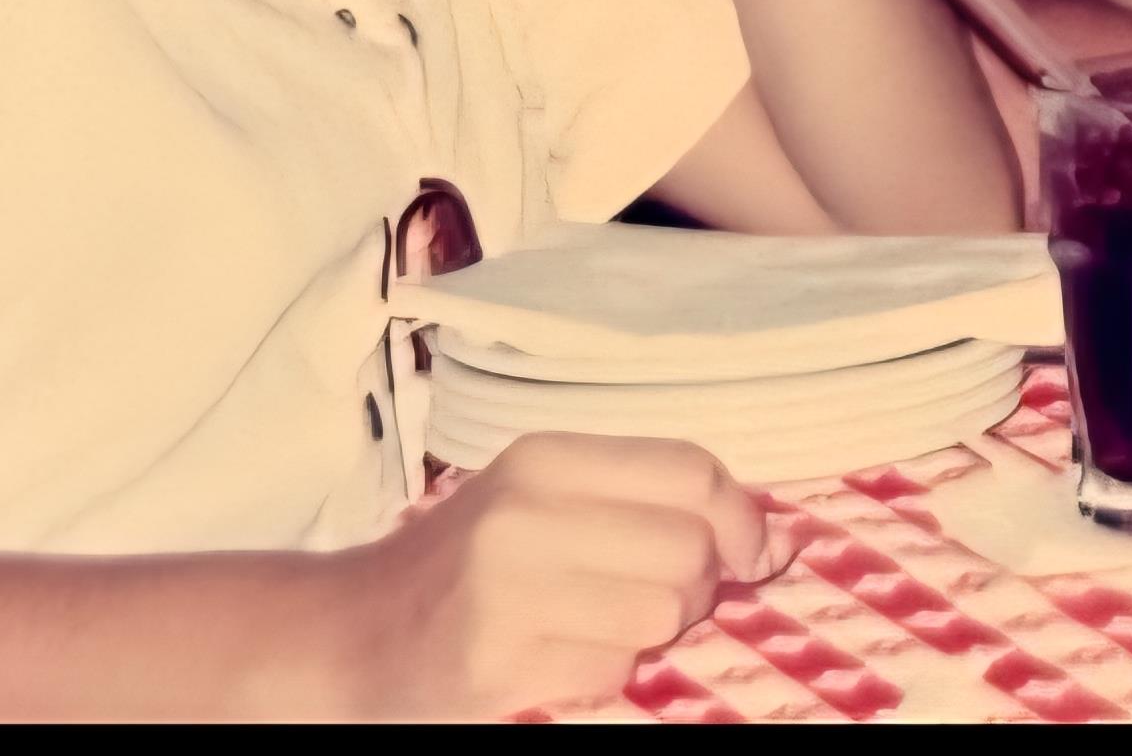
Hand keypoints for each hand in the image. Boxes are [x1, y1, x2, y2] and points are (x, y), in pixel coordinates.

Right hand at [318, 432, 786, 717]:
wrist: (349, 635)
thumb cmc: (468, 567)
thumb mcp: (547, 503)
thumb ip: (656, 506)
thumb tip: (782, 542)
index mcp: (546, 459)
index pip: (691, 472)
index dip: (744, 516)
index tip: (759, 553)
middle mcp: (525, 513)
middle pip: (689, 549)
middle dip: (697, 587)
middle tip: (653, 597)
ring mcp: (505, 589)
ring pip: (661, 614)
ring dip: (648, 634)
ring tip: (595, 626)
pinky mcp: (494, 662)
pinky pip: (612, 670)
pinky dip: (603, 673)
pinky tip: (556, 659)